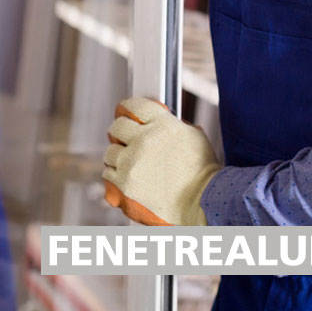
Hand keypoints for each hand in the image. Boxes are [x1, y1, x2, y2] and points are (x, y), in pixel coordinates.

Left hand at [102, 97, 220, 226]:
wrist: (203, 204)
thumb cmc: (203, 174)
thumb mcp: (193, 137)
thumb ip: (173, 125)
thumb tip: (161, 121)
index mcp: (162, 124)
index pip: (134, 106)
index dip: (127, 108)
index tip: (124, 111)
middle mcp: (144, 140)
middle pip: (118, 126)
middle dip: (121, 133)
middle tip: (125, 140)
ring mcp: (132, 162)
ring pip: (110, 151)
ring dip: (118, 156)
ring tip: (129, 163)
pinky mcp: (125, 184)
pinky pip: (108, 174)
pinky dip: (115, 176)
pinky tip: (127, 178)